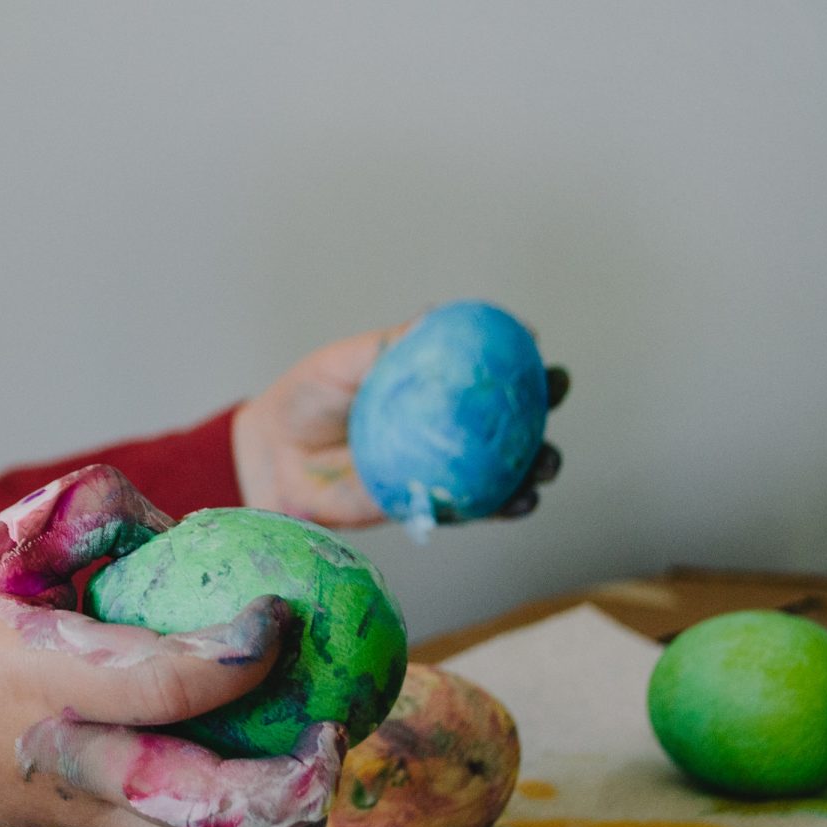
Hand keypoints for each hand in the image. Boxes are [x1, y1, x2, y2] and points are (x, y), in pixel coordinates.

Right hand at [0, 465, 344, 826]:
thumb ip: (92, 515)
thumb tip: (189, 522)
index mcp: (39, 675)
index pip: (160, 685)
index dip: (235, 656)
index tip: (277, 615)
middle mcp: (63, 753)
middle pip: (192, 798)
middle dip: (280, 780)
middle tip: (335, 729)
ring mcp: (73, 806)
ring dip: (274, 821)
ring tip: (327, 773)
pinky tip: (286, 795)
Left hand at [232, 323, 568, 526]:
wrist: (275, 455)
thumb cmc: (310, 397)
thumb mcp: (345, 362)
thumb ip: (389, 346)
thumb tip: (434, 319)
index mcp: (434, 383)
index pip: (490, 367)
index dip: (520, 356)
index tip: (536, 346)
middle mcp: (447, 423)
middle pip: (512, 417)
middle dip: (543, 410)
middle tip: (551, 399)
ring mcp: (442, 465)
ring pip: (505, 467)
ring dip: (536, 466)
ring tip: (545, 463)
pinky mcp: (430, 504)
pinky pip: (475, 508)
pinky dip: (502, 507)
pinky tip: (519, 502)